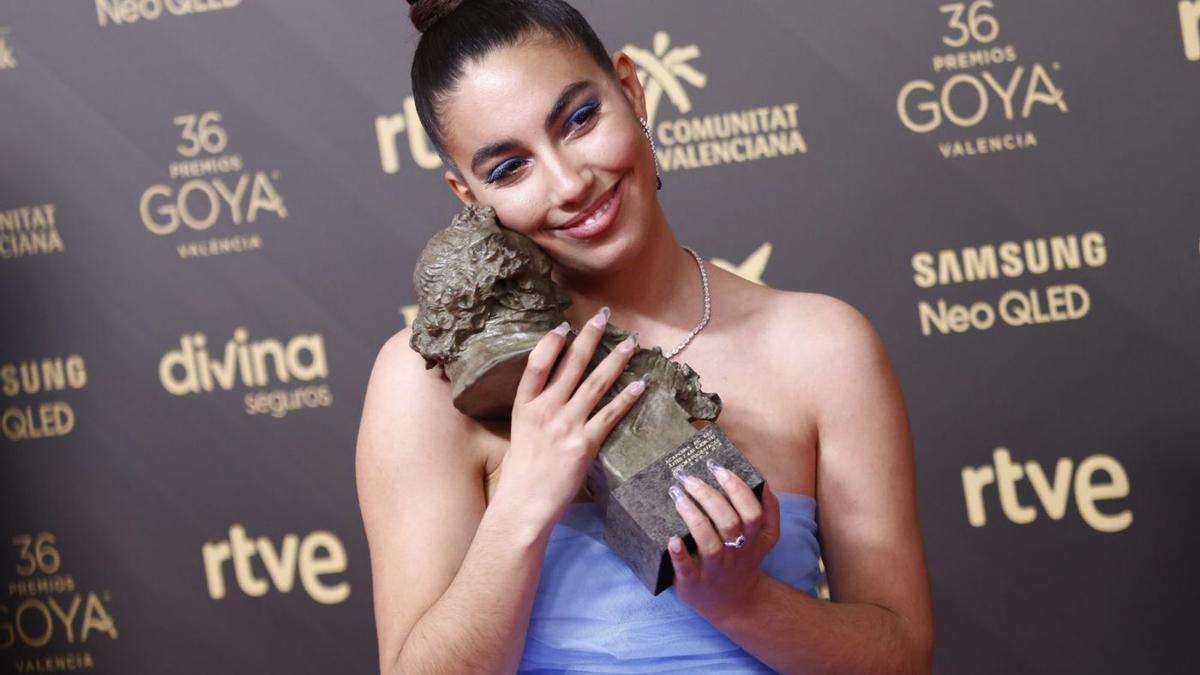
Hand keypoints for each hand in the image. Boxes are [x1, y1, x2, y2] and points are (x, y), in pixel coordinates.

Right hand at [493, 306, 645, 525]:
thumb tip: (558, 389)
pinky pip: (610, 415)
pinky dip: (626, 398)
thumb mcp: (521, 432)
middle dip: (589, 338)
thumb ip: (538, 409)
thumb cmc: (523, 471)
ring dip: (615, 361)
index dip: (551, 343)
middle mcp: (545, 411)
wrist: (525, 505)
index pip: (537, 364)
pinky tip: (640, 384)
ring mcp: (565, 426)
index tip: (565, 326)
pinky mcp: (584, 445)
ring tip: (631, 344)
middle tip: (604, 316)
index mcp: (525, 406)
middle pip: (571, 366)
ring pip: (595, 384)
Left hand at [666, 462, 780, 620]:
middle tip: (688, 478)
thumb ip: (768, 510)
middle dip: (710, 497)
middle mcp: (736, 554)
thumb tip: (761, 478)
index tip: (719, 469)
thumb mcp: (764, 538)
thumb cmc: (742, 558)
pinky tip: (672, 539)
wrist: (733, 603)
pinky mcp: (693, 582)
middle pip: (729, 523)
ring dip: (694, 518)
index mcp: (755, 540)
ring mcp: (715, 569)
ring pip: (709, 543)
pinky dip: (679, 554)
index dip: (738, 489)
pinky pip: (686, 569)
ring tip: (678, 496)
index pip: (752, 512)